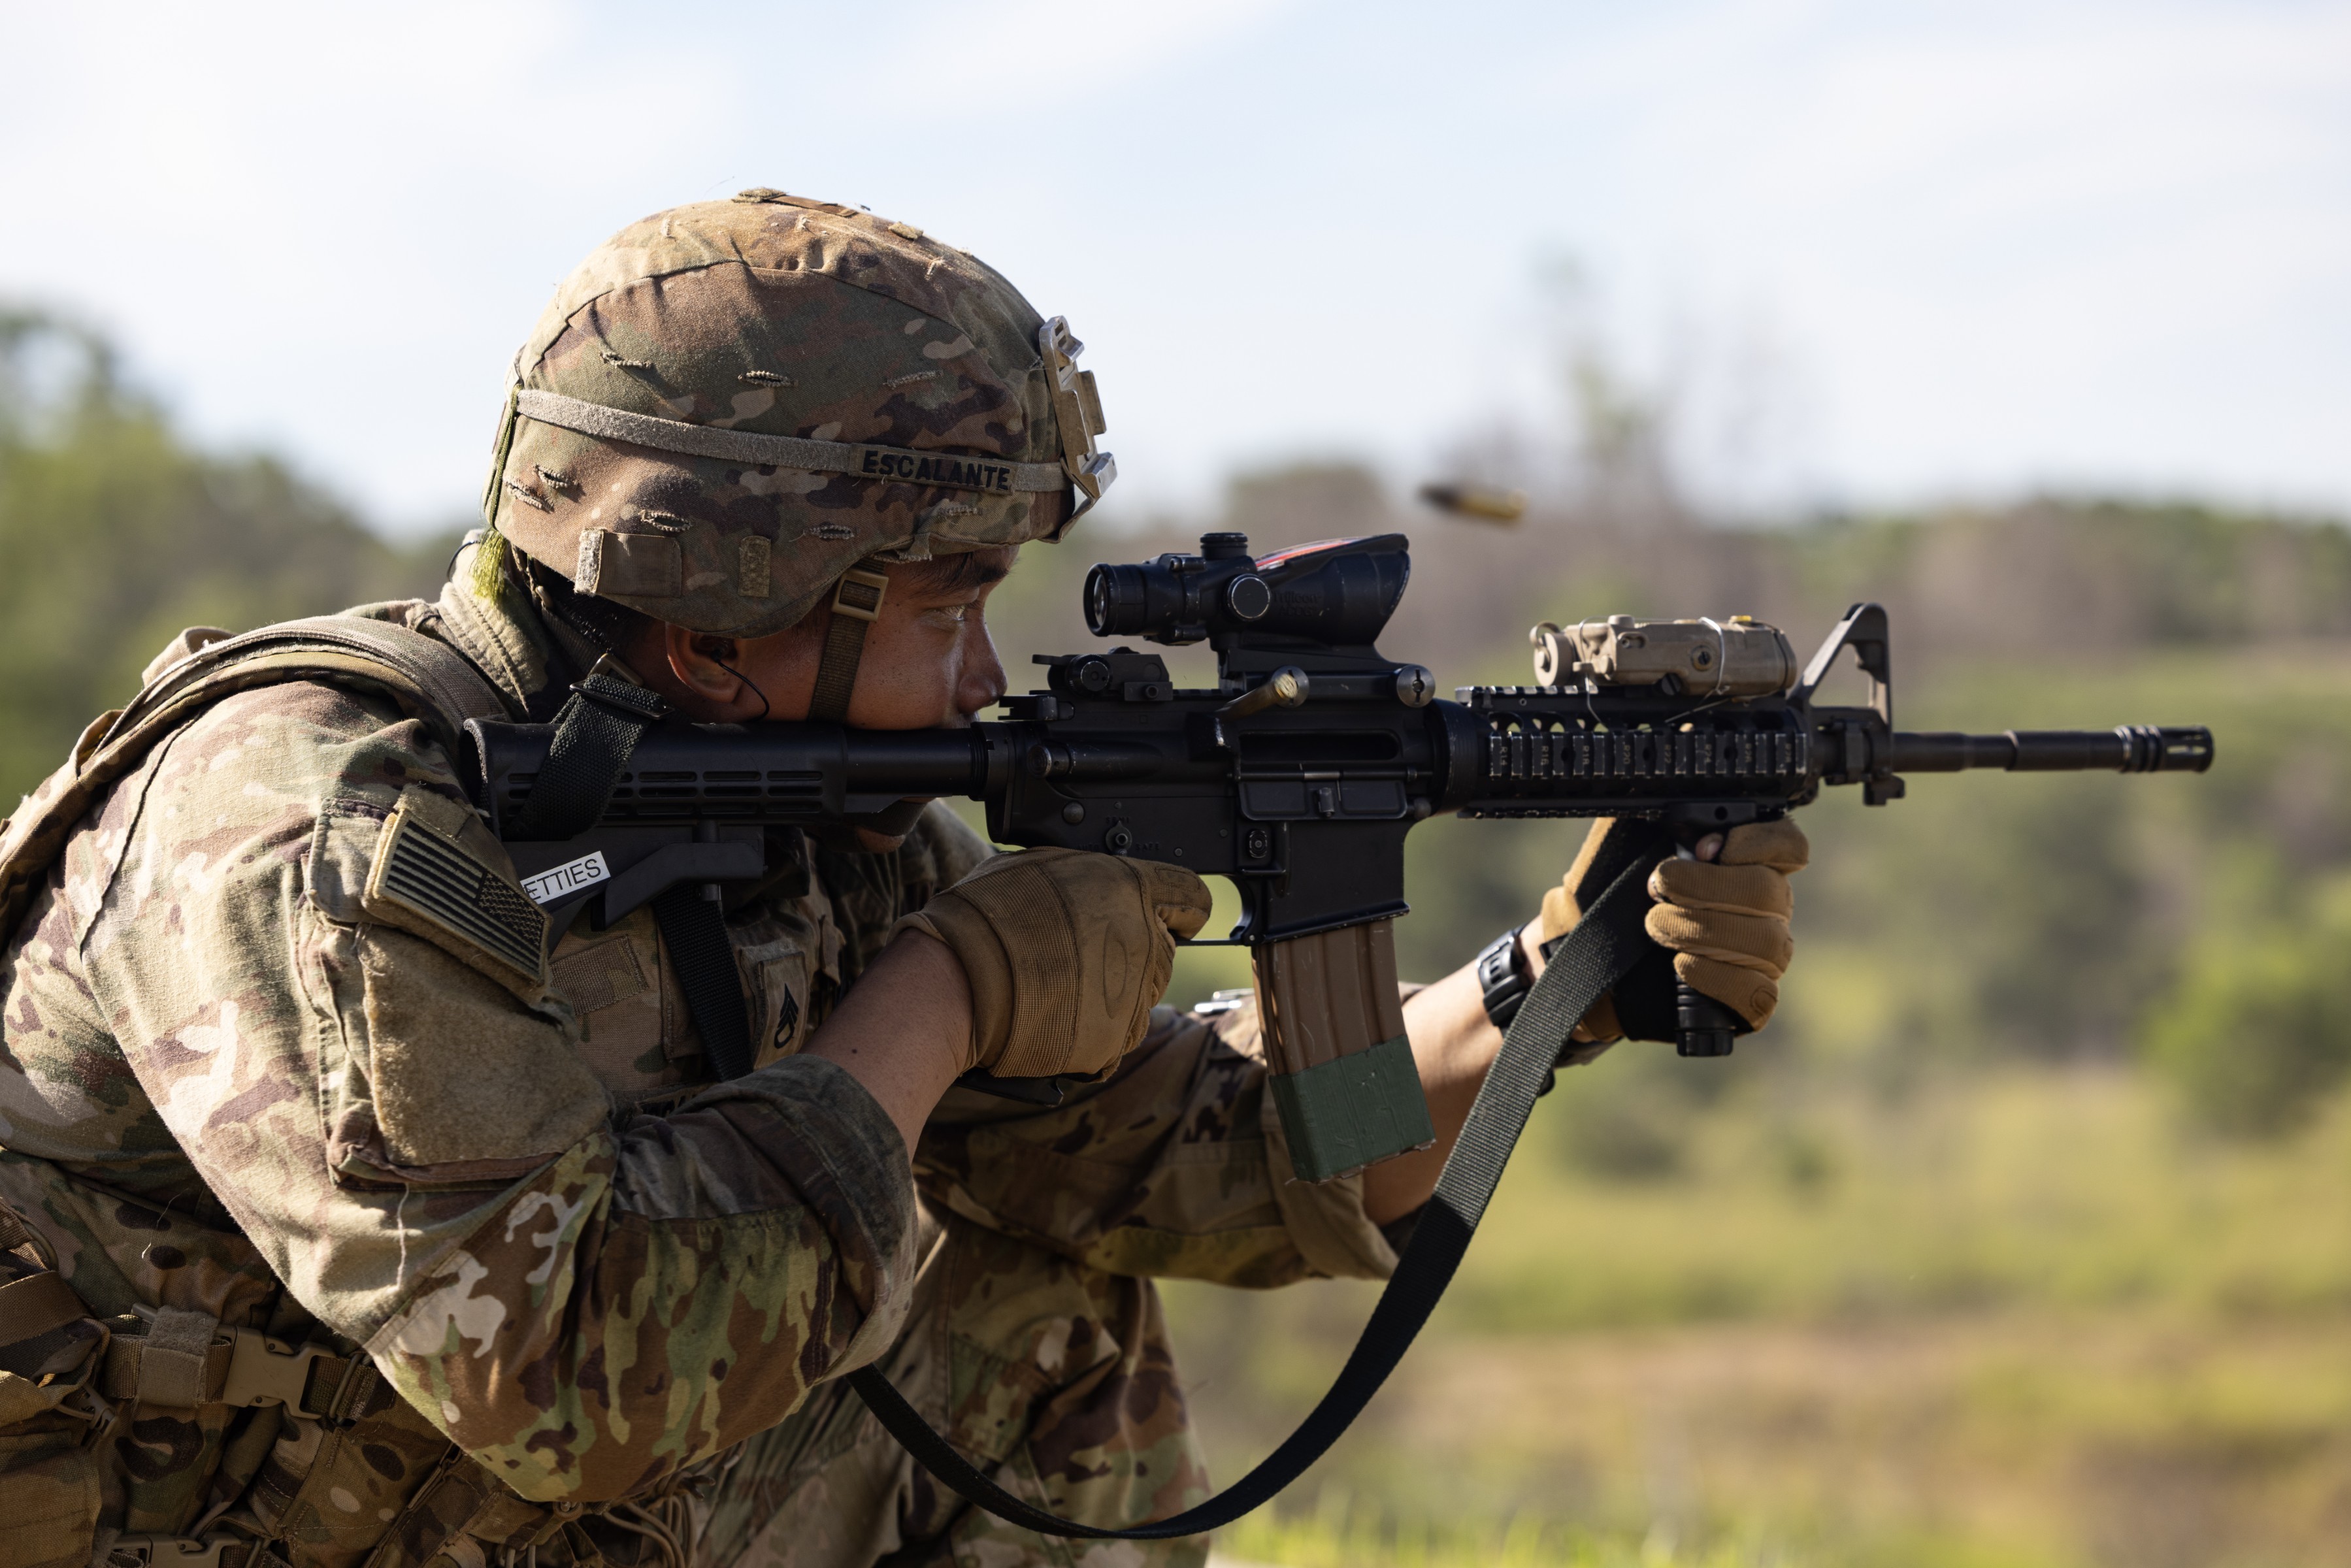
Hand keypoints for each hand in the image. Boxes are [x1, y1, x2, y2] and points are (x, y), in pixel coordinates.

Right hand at [892, 848, 1212, 1077]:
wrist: (957, 986)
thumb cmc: (984, 917)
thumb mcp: (1037, 866)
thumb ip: (1084, 876)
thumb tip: (1093, 880)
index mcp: (1130, 888)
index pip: (1190, 896)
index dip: (1181, 907)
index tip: (1175, 916)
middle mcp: (1144, 940)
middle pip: (1160, 948)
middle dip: (1129, 950)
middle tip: (1078, 953)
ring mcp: (1134, 995)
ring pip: (1138, 991)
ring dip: (1110, 989)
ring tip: (1056, 984)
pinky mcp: (1116, 1040)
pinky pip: (1115, 1031)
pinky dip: (1093, 1027)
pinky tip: (1054, 1013)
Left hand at [1535, 817, 1809, 1037]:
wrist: (1580, 947)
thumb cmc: (1610, 885)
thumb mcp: (1628, 831)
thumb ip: (1660, 799)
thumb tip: (1684, 752)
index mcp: (1749, 862)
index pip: (1790, 847)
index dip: (1759, 843)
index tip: (1706, 846)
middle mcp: (1767, 908)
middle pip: (1771, 893)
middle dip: (1705, 888)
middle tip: (1658, 889)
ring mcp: (1762, 957)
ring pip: (1765, 942)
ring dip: (1700, 930)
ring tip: (1656, 926)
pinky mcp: (1746, 1001)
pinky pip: (1757, 992)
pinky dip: (1714, 975)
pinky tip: (1680, 965)